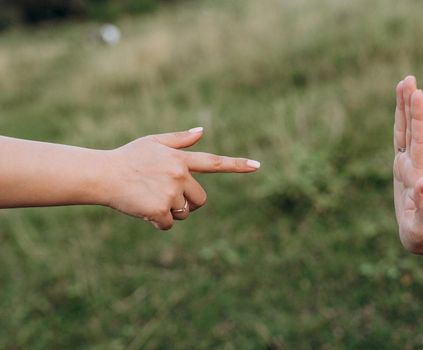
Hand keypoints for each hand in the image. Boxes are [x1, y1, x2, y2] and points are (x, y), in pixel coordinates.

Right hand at [103, 127, 259, 229]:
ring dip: (171, 212)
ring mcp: (171, 192)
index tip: (258, 166)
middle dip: (187, 202)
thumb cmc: (128, 158)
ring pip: (185, 213)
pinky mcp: (160, 209)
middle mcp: (180, 174)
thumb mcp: (153, 142)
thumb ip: (180, 140)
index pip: (215, 162)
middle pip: (201, 200)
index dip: (237, 164)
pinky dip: (158, 222)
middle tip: (166, 196)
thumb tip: (202, 130)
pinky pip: (169, 224)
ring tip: (149, 198)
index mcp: (181, 159)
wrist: (103, 174)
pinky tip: (143, 210)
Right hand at [393, 76, 422, 254]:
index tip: (417, 94)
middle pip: (413, 129)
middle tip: (408, 79)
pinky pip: (400, 140)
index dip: (419, 118)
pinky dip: (400, 123)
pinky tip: (400, 111)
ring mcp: (410, 164)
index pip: (420, 141)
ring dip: (405, 108)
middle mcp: (416, 164)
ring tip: (404, 84)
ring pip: (406, 131)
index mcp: (420, 174)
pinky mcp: (403, 168)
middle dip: (411, 105)